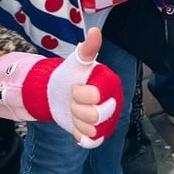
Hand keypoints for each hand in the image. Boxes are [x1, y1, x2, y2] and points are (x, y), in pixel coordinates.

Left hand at [44, 28, 122, 147]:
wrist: (58, 95)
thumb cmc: (69, 76)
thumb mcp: (76, 63)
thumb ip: (87, 49)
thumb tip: (94, 30)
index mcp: (112, 83)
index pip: (97, 96)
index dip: (81, 95)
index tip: (75, 88)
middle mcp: (115, 101)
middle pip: (96, 116)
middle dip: (77, 109)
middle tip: (74, 101)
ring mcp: (110, 119)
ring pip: (93, 130)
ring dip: (77, 123)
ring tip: (75, 112)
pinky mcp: (102, 134)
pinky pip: (92, 142)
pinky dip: (80, 136)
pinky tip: (77, 126)